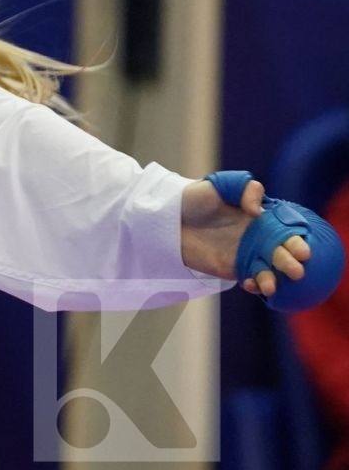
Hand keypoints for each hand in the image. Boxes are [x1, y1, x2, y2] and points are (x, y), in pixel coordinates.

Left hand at [180, 177, 310, 294]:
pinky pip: (252, 280)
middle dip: (291, 263)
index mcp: (263, 217)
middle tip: (296, 271)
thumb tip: (258, 212)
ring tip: (270, 285)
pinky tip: (252, 284)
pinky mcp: (233, 268)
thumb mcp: (220, 184)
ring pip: (269, 269)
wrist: (168, 216)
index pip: (287, 230)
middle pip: (283, 252)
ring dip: (274, 279)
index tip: (303, 251)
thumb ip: (245, 189)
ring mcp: (247, 253)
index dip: (297, 240)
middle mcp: (259, 236)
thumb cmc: (196, 197)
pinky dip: (256, 285)